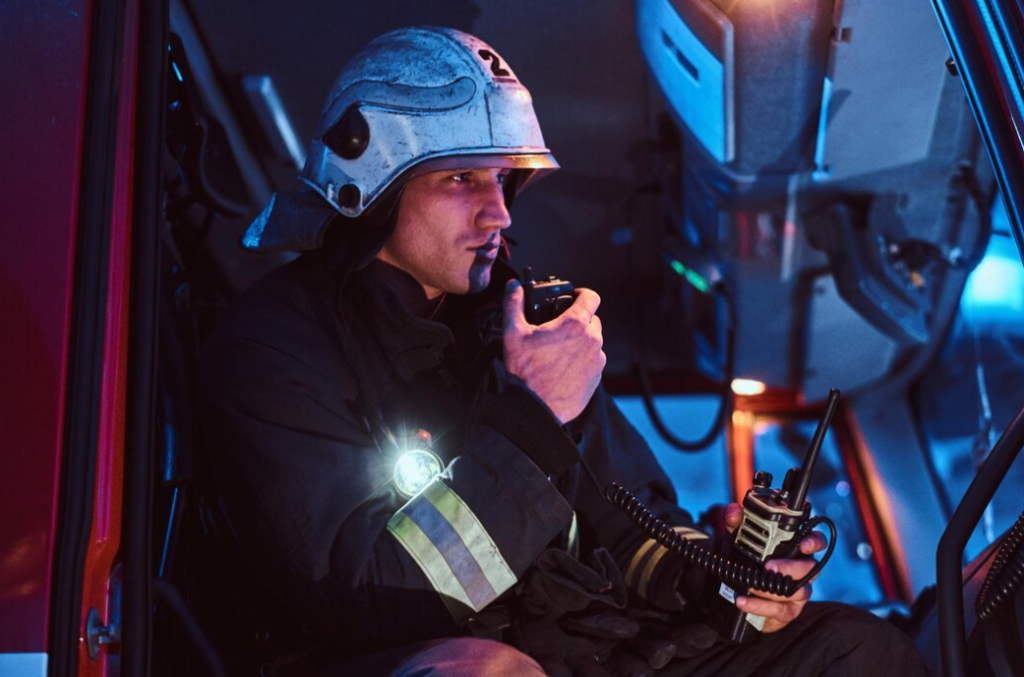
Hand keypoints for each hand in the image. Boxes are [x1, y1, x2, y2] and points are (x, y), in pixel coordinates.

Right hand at [503, 279, 605, 423]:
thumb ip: (513, 304)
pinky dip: (583, 360)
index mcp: (575, 324)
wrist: (535, 409)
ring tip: (559, 351)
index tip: (574, 297)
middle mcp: (592, 340)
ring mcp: (597, 360)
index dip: (582, 293)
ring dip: (581, 341)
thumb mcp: (513, 333)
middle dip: (578, 320)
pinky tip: (564, 368)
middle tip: (559, 328)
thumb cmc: (524, 372)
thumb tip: (512, 286)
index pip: (591, 297)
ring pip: (593, 342)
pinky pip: (593, 362)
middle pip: (592, 320)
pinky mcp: (597, 378)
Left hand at [723, 502, 826, 632]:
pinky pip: (780, 610)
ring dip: (772, 588)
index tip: (804, 544)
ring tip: (750, 585)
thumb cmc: (746, 558)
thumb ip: (735, 522)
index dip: (814, 542)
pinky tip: (742, 601)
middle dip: (791, 567)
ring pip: (797, 591)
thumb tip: (733, 512)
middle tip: (769, 566)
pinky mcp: (788, 610)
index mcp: (795, 548)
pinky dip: (759, 606)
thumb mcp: (737, 538)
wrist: (735, 588)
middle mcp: (802, 570)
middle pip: (810, 568)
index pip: (816, 542)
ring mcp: (798, 591)